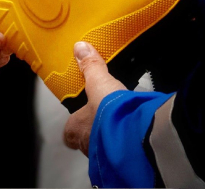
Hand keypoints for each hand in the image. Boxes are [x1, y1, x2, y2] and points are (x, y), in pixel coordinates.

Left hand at [63, 41, 126, 155]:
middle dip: (95, 127)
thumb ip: (91, 67)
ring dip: (111, 134)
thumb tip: (81, 48)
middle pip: (87, 139)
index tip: (83, 112)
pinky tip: (134, 127)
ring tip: (122, 119)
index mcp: (77, 128)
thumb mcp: (100, 82)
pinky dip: (126, 138)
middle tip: (106, 115)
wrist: (135, 133)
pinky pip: (121, 148)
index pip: (69, 131)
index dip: (75, 121)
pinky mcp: (123, 156)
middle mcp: (88, 144)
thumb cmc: (111, 112)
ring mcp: (105, 154)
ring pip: (103, 145)